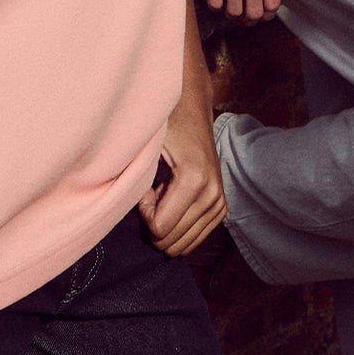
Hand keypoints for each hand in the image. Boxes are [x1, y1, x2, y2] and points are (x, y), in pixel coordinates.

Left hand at [143, 116, 226, 255]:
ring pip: (185, 243)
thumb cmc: (165, 127)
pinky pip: (197, 237)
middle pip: (173, 240)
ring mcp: (219, 202)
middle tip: (151, 196)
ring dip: (167, 226)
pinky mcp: (221, 207)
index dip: (144, 214)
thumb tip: (132, 207)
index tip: (144, 191)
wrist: (192, 111)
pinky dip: (178, 227)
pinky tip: (172, 204)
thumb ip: (137, 180)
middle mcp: (211, 195)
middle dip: (154, 223)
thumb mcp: (147, 149)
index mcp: (193, 180)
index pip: (160, 228)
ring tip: (163, 197)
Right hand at [193, 0, 283, 21]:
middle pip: (255, 13)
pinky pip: (215, 2)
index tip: (261, 13)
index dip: (268, 14)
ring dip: (232, 14)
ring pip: (235, 12)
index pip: (273, 4)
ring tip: (229, 9)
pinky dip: (216, 5)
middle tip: (245, 17)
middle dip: (250, 19)